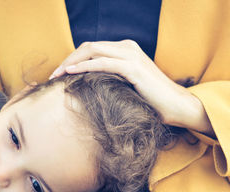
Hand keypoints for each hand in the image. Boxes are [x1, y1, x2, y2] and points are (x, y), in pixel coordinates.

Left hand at [50, 40, 213, 135]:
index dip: (72, 60)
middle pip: (88, 47)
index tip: (58, 75)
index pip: (92, 50)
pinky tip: (70, 72)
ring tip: (56, 75)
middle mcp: (127, 48)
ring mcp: (131, 56)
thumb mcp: (127, 87)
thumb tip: (86, 89)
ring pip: (92, 51)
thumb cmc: (152, 102)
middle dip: (67, 59)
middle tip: (52, 76)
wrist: (177, 107)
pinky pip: (103, 63)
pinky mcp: (134, 68)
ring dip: (71, 62)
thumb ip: (110, 81)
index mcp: (125, 51)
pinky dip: (84, 66)